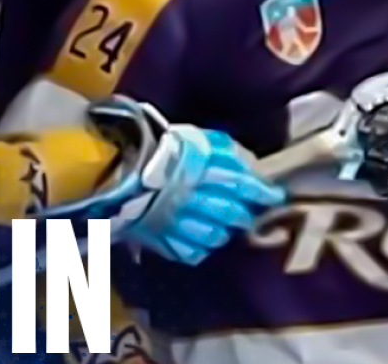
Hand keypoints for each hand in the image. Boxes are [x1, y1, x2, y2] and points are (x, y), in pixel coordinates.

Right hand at [64, 96, 285, 265]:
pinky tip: (199, 239)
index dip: (261, 191)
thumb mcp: (193, 137)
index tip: (275, 196)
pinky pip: (188, 251)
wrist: (111, 164)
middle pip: (230, 212)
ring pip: (213, 236)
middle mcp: (190, 194)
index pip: (241, 182)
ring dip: (223, 231)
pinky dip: (198, 247)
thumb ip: (222, 149)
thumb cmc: (157, 146)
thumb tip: (251, 165)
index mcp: (198, 165)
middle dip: (244, 214)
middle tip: (249, 213)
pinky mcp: (158, 236)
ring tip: (224, 226)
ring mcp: (174, 218)